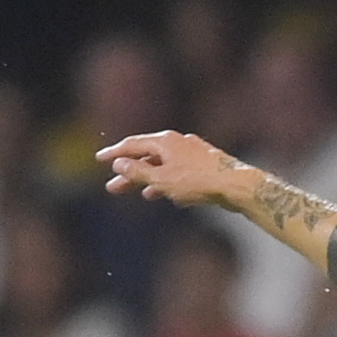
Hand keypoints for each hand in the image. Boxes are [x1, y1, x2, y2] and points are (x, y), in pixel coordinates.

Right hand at [100, 132, 246, 210]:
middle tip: (112, 188)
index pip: (132, 145)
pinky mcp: (202, 165)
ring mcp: (190, 153)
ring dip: (147, 180)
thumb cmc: (199, 182)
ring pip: (162, 166)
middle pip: (146, 157)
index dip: (114, 154)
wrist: (236, 185)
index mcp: (164, 142)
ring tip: (134, 193)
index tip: (100, 160)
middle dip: (128, 173)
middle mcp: (177, 142)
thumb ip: (138, 173)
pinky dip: (166, 182)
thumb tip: (119, 164)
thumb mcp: (162, 180)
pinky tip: (162, 194)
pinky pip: (177, 173)